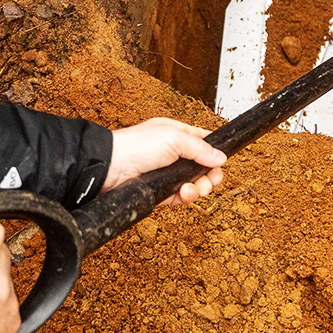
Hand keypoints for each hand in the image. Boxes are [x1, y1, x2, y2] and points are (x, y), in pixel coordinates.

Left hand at [103, 118, 226, 204]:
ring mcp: (168, 173)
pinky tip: (182, 193)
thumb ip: (200, 148)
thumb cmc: (136, 145)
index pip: (204, 143)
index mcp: (177, 135)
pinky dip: (185, 197)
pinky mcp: (161, 190)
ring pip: (194, 184)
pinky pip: (181, 197)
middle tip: (209, 181)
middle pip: (203, 167)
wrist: (112, 168)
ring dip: (197, 189)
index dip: (214, 154)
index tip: (219, 162)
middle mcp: (173, 154)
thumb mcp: (174, 138)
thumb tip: (221, 157)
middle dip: (209, 176)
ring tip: (190, 188)